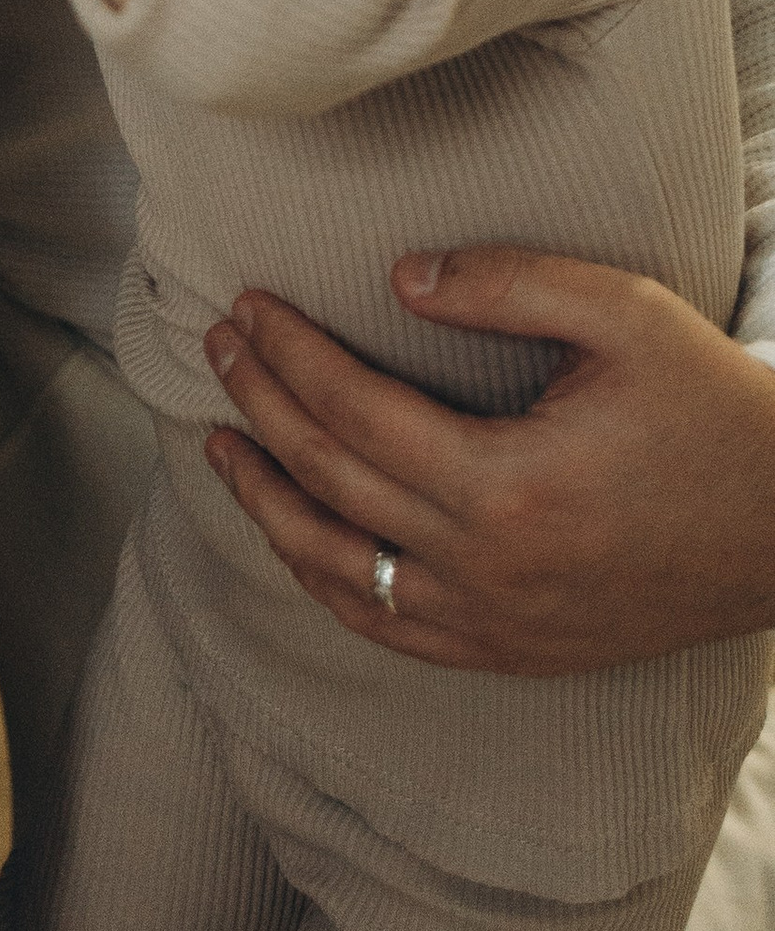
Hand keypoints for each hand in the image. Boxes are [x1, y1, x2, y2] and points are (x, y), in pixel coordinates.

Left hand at [204, 249, 774, 672]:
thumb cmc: (712, 411)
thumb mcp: (624, 315)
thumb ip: (504, 285)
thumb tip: (396, 277)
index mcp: (507, 484)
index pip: (351, 411)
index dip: (288, 352)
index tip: (248, 305)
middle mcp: (487, 567)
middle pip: (328, 480)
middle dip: (258, 405)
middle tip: (218, 345)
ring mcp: (496, 622)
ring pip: (338, 570)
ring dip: (266, 504)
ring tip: (221, 445)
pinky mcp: (514, 653)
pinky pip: (390, 627)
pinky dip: (328, 582)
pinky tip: (297, 539)